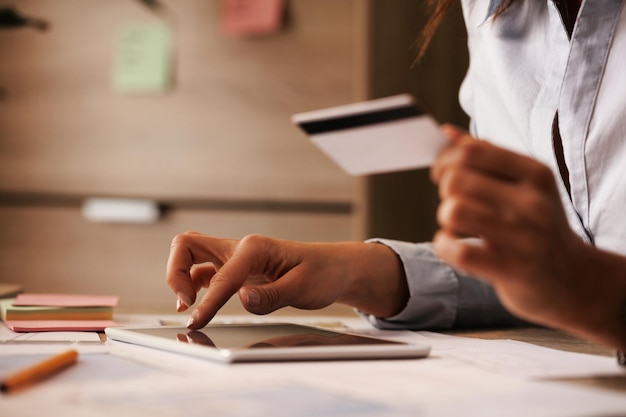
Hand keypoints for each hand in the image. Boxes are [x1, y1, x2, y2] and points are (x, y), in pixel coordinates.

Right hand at [166, 233, 407, 328]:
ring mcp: (235, 257)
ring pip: (189, 255)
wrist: (335, 268)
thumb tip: (242, 300)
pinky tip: (196, 302)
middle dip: (175, 273)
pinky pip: (202, 270)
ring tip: (186, 306)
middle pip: (187, 245)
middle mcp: (240, 248)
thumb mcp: (305, 287)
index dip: (207, 302)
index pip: (221, 277)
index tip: (195, 323)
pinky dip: (192, 283)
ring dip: (179, 277)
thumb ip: (273, 295)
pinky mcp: (236, 269)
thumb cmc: (323, 273)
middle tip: (185, 304)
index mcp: (255, 248)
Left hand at [430, 126, 625, 349]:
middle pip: (456, 180)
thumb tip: (447, 133)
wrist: (574, 281)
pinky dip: (444, 247)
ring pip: (454, 210)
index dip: (445, 161)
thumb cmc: (539, 228)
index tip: (442, 174)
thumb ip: (487, 158)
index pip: (472, 151)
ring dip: (445, 219)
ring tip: (457, 227)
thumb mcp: (526, 187)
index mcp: (536, 174)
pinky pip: (456, 249)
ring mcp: (523, 237)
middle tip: (455, 204)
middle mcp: (533, 202)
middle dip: (445, 191)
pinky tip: (456, 248)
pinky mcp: (511, 269)